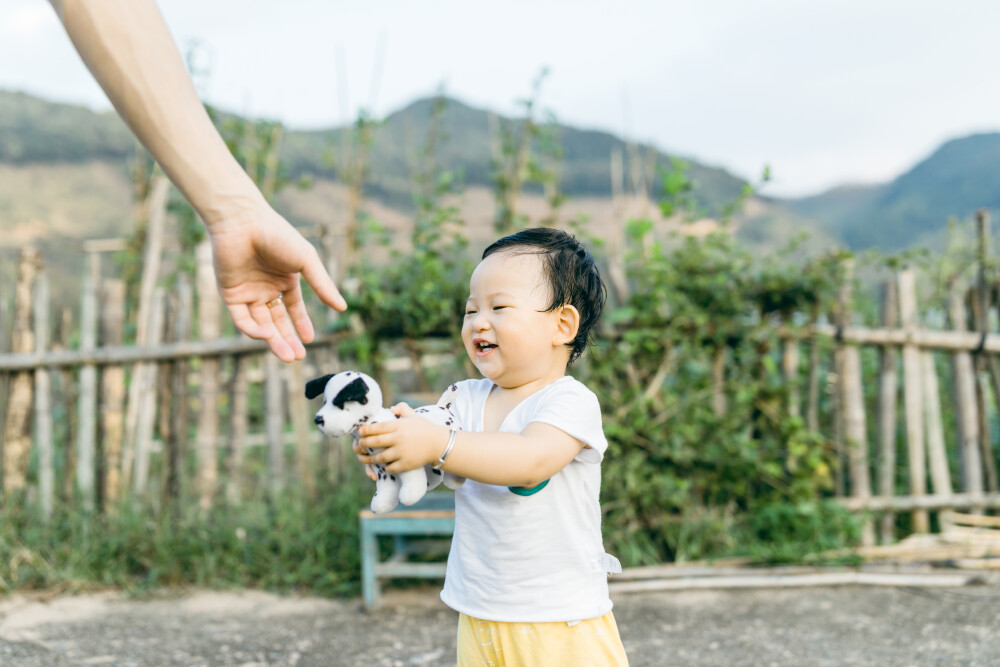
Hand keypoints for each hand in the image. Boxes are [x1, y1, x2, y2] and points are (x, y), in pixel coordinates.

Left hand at [208, 201, 346, 361]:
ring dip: (273, 341)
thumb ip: (323, 285)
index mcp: (285, 279)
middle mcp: (266, 288)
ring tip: (288, 356)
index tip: (309, 341)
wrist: (243, 222)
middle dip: (287, 340)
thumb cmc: (277, 236)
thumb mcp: (307, 261)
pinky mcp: (229, 294)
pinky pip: (242, 318)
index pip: (293, 309)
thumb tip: (343, 308)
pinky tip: (267, 334)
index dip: (301, 325)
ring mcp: (247, 292)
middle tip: (297, 358)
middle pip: (277, 321)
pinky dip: (253, 329)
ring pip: (260, 324)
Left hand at [356, 417, 449, 473]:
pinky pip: (390, 468)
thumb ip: (402, 409)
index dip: (366, 430)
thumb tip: (391, 408)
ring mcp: (402, 452)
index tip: (359, 431)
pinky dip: (385, 468)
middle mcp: (398, 439)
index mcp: (399, 426)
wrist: (440, 444)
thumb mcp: (414, 416)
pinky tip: (383, 466)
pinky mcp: (406, 464)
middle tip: (359, 444)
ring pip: (380, 457)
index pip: (377, 427)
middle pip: (375, 442)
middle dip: (364, 444)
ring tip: (364, 458)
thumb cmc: (426, 428)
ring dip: (370, 459)